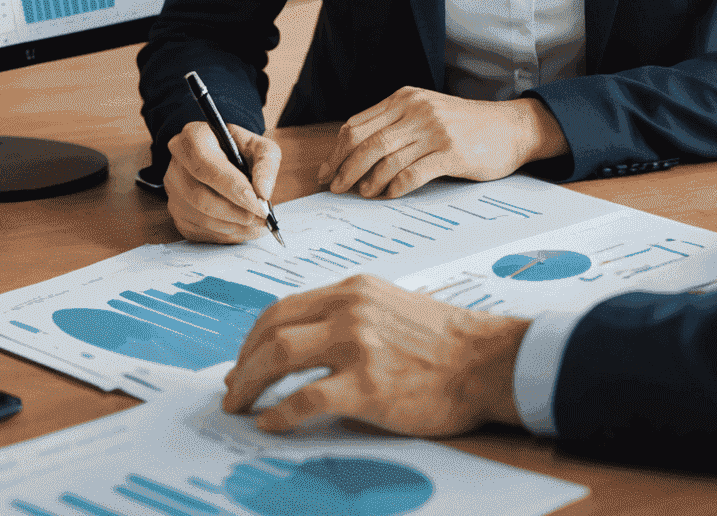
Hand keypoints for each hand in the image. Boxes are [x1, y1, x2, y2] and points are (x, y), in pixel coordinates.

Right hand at [164, 119, 280, 243]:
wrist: (221, 156)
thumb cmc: (239, 150)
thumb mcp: (259, 146)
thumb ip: (266, 164)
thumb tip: (264, 193)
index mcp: (194, 137)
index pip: (208, 167)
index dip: (234, 188)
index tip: (259, 203)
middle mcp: (177, 163)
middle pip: (201, 196)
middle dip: (235, 212)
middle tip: (262, 218)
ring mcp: (172, 190)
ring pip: (199, 217)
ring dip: (232, 226)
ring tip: (257, 224)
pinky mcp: (176, 212)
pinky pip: (198, 231)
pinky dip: (224, 234)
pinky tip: (241, 228)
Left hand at [223, 274, 529, 434]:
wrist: (484, 360)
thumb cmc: (442, 340)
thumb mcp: (389, 306)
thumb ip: (348, 315)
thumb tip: (306, 344)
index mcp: (352, 290)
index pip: (285, 307)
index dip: (254, 337)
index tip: (243, 360)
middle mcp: (349, 309)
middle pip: (273, 328)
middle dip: (243, 361)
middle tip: (232, 387)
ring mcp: (357, 345)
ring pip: (280, 357)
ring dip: (250, 384)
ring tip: (240, 405)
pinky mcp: (367, 385)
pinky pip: (305, 399)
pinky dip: (280, 415)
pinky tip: (271, 425)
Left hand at [316, 88, 567, 198]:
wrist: (509, 127)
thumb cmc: (464, 126)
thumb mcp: (426, 113)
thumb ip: (394, 126)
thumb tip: (353, 156)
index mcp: (404, 99)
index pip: (357, 125)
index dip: (337, 151)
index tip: (326, 172)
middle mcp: (416, 110)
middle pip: (367, 142)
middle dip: (345, 168)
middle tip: (336, 188)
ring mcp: (435, 130)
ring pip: (387, 158)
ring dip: (369, 181)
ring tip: (363, 194)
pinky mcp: (452, 151)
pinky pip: (414, 172)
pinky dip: (396, 186)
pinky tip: (390, 195)